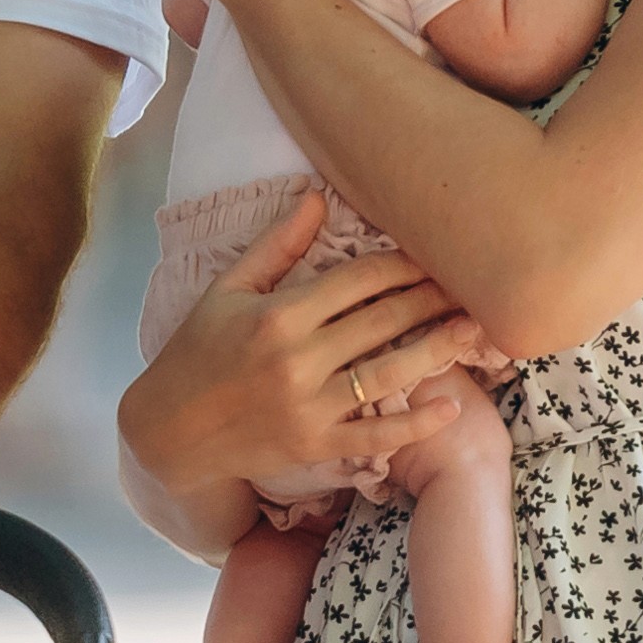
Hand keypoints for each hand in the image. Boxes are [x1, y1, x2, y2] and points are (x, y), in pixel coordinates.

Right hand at [117, 189, 490, 539]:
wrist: (168, 430)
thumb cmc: (196, 352)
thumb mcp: (227, 290)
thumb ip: (276, 246)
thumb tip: (316, 196)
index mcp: (278, 315)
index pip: (358, 279)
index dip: (404, 264)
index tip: (436, 254)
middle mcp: (298, 360)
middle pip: (383, 319)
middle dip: (433, 298)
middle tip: (474, 284)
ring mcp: (309, 408)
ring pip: (389, 373)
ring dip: (438, 349)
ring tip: (474, 330)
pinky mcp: (316, 447)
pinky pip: (376, 437)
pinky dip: (415, 424)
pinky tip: (450, 407)